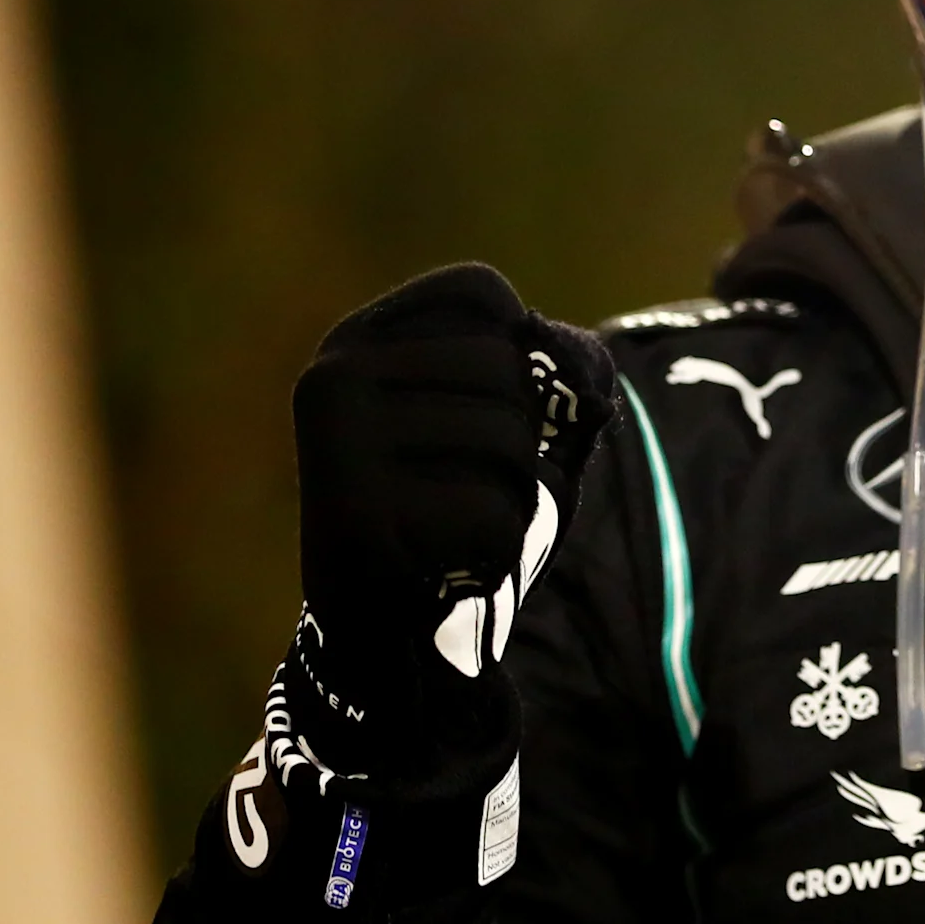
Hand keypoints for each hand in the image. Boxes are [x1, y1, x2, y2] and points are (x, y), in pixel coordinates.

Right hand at [282, 264, 613, 785]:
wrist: (373, 633)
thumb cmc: (448, 508)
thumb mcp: (491, 422)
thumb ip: (554, 375)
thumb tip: (590, 381)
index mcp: (356, 342)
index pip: (479, 290)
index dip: (523, 343)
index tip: (499, 400)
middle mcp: (334, 380)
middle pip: (506, 370)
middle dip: (523, 440)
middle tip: (467, 488)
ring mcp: (338, 449)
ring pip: (508, 443)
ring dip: (516, 499)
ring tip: (459, 525)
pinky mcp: (359, 523)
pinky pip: (494, 516)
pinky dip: (499, 549)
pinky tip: (451, 564)